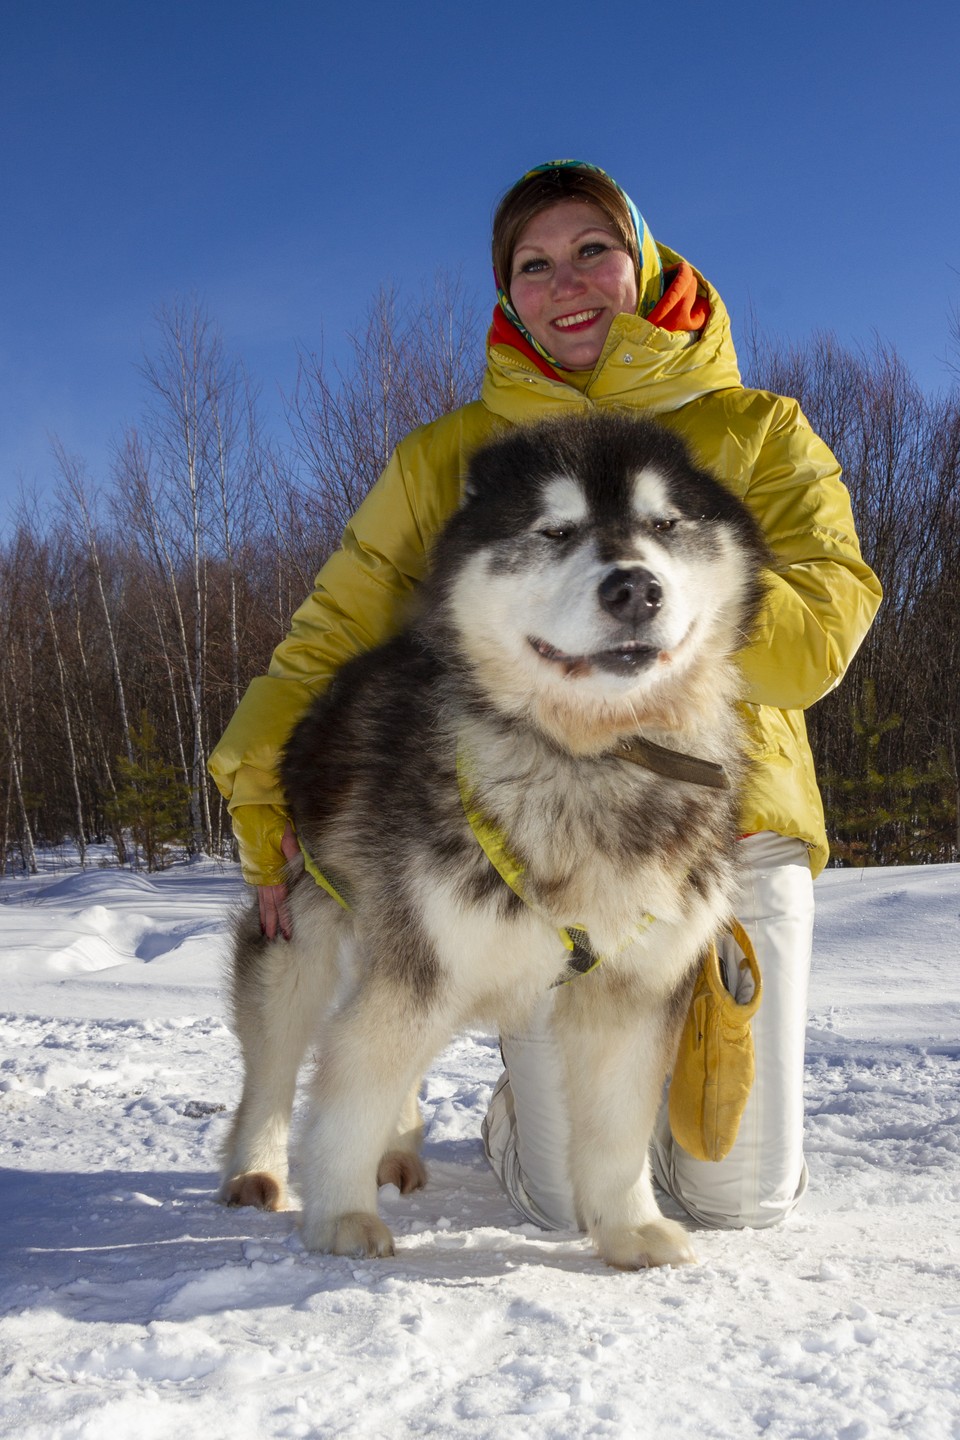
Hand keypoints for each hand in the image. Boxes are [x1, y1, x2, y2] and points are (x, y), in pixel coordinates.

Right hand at [257, 823, 299, 940]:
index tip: (287, 934)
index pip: (280, 901)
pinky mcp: (256, 872)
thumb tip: (307, 864)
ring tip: (266, 935)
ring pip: (263, 902)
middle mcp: (264, 877)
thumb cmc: (271, 823)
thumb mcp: (286, 835)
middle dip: (274, 925)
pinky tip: (262, 915)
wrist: (250, 813)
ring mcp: (258, 875)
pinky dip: (261, 906)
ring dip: (265, 919)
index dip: (284, 918)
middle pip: (270, 907)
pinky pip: (259, 893)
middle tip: (276, 942)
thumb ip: (295, 851)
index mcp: (272, 872)